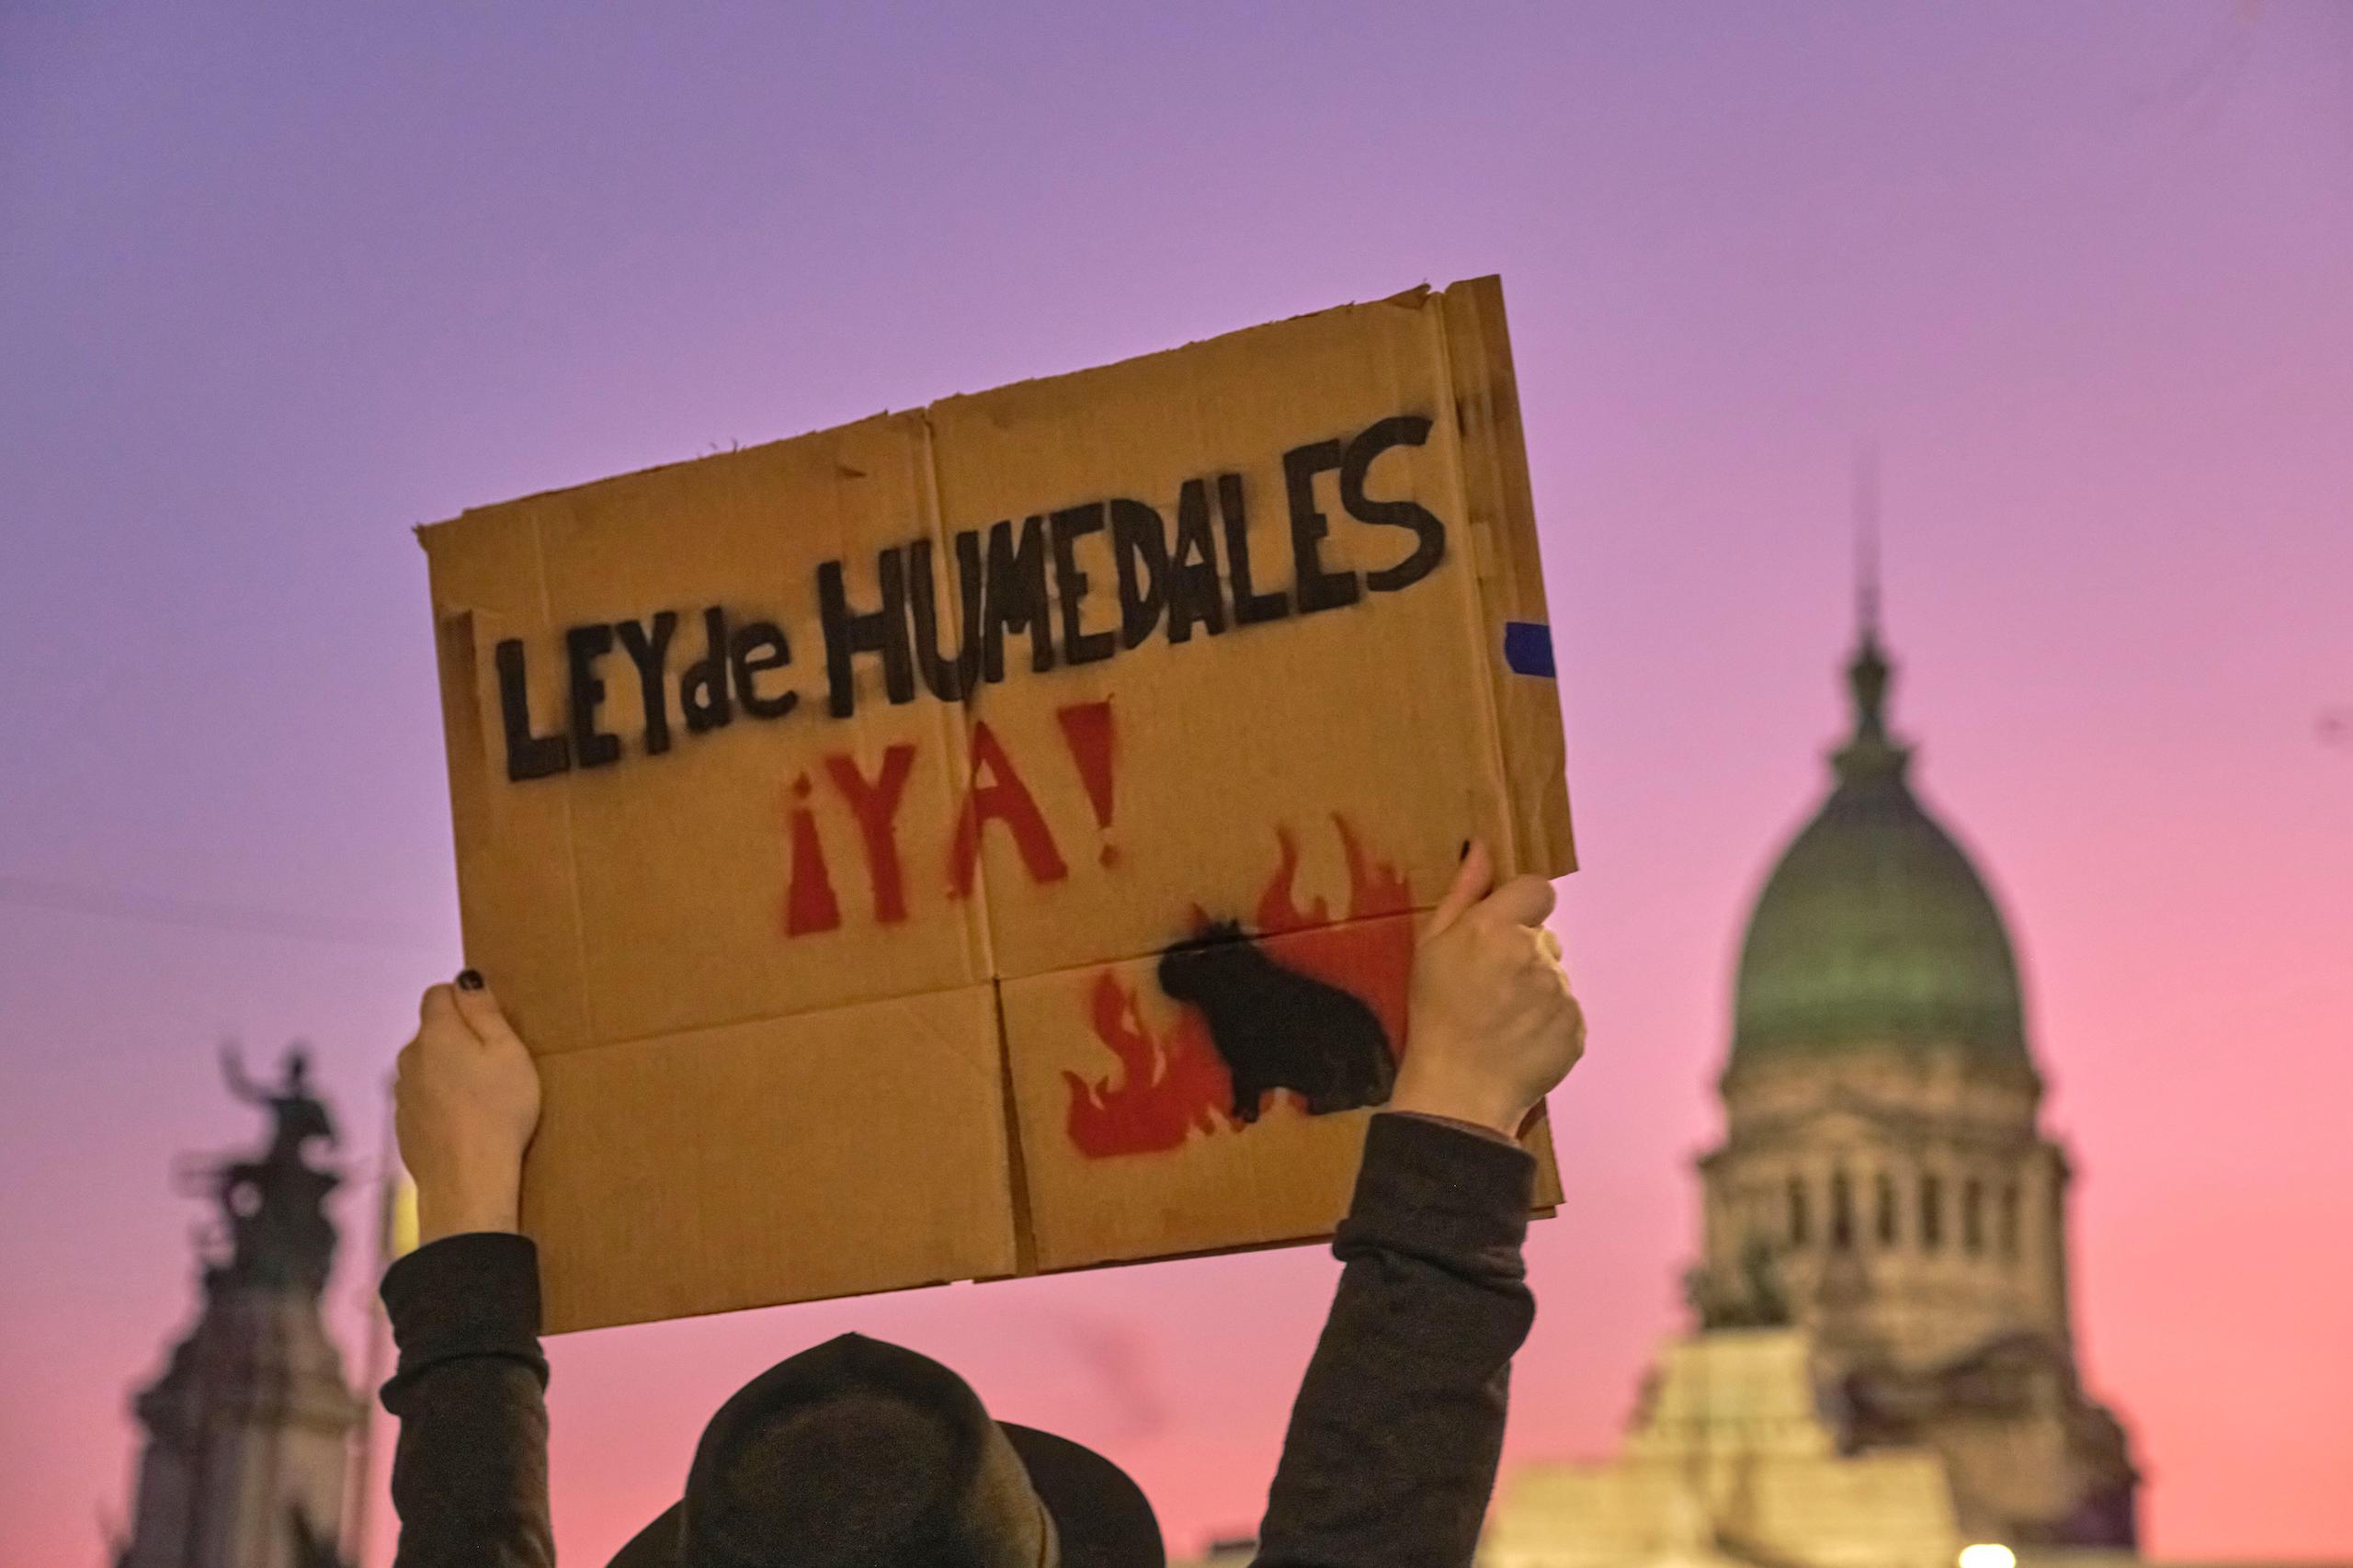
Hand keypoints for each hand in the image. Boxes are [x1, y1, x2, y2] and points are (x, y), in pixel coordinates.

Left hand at [396, 973, 542, 1245]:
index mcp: (435, 1033)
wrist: (468, 1180)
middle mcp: (410, 1058)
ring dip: (449, 1072)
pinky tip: (468, 1123)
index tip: (492, 1024)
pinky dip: (442, 1103)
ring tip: (484, 1098)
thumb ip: (485, 1011)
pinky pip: (424, 1099)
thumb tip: (466, 979)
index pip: (438, 993)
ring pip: (427, 1067)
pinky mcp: (405, 1125)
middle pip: (433, 1031)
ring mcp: (403, 1094)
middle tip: (497, 1064)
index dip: (465, 1001)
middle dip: (459, 1039)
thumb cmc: (498, 1111)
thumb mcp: (508, 1051)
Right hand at [1390, 842, 1584, 1137]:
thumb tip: (1480, 847)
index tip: (1500, 932)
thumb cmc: (1436, 1017)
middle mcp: (1534, 954)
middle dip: (1523, 953)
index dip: (1521, 907)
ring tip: (1503, 1020)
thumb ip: (1463, 894)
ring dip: (1536, 989)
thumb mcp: (1431, 949)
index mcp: (1495, 928)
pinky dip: (1549, 1022)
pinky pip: (1567, 1011)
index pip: (1537, 889)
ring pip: (1555, 975)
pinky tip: (1520, 1040)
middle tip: (1491, 988)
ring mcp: (1560, 992)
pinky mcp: (1577, 1027)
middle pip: (1543, 936)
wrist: (1458, 1092)